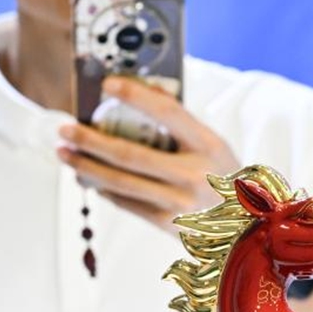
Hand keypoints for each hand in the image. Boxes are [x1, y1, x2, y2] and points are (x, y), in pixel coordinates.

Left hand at [57, 75, 239, 231]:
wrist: (247, 226)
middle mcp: (194, 175)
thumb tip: (141, 94)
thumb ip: (180, 125)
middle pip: (131, 155)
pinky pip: (127, 204)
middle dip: (91, 141)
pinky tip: (87, 176)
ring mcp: (180, 203)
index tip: (107, 84)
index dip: (135, 96)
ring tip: (65, 153)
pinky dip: (103, 188)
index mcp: (208, 146)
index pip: (167, 113)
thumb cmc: (225, 177)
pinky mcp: (168, 224)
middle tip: (66, 129)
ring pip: (122, 183)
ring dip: (87, 167)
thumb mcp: (213, 145)